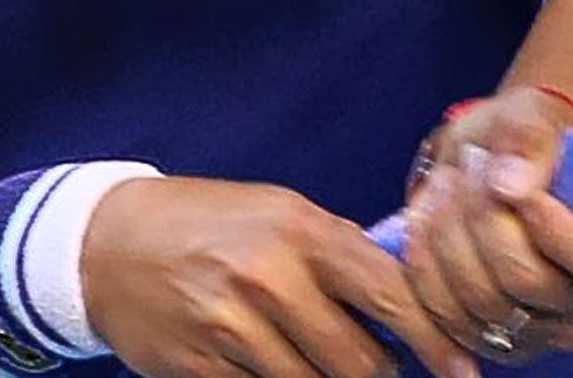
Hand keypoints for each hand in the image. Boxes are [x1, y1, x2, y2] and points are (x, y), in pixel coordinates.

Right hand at [82, 176, 480, 377]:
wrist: (108, 241)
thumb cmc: (208, 221)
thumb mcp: (278, 212)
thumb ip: (338, 250)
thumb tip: (402, 295)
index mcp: (302, 230)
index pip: (390, 294)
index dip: (435, 339)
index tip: (464, 370)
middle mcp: (272, 278)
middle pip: (360, 361)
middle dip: (379, 374)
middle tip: (378, 367)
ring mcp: (234, 328)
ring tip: (322, 363)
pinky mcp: (203, 367)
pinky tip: (275, 367)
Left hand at [402, 87, 572, 365]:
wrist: (498, 159)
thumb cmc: (529, 138)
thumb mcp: (532, 115)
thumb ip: (529, 142)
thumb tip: (511, 183)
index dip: (547, 224)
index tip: (506, 180)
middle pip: (524, 281)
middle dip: (482, 217)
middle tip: (470, 165)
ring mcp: (545, 327)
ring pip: (478, 302)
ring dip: (446, 235)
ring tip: (447, 182)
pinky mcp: (499, 339)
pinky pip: (446, 319)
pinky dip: (426, 268)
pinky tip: (427, 223)